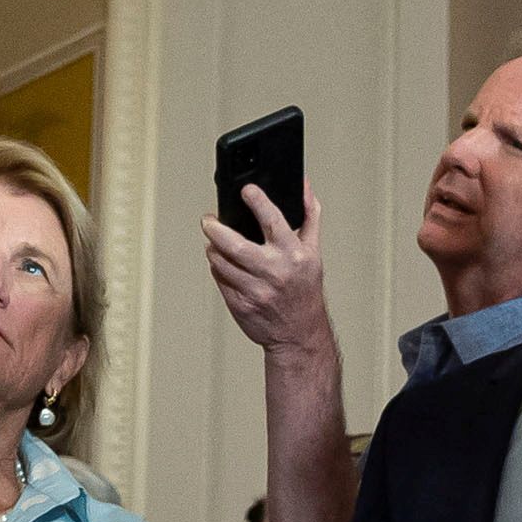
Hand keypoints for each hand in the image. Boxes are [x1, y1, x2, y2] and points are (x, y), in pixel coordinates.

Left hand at [203, 180, 329, 353]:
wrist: (299, 333)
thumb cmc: (305, 290)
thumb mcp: (313, 251)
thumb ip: (309, 216)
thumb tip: (303, 187)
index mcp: (292, 254)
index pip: (272, 220)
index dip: (257, 201)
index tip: (246, 190)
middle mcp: (274, 271)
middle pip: (234, 244)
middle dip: (215, 228)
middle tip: (208, 220)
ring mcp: (255, 290)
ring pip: (221, 261)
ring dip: (213, 248)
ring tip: (215, 242)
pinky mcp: (239, 304)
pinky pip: (219, 279)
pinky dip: (217, 268)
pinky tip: (223, 264)